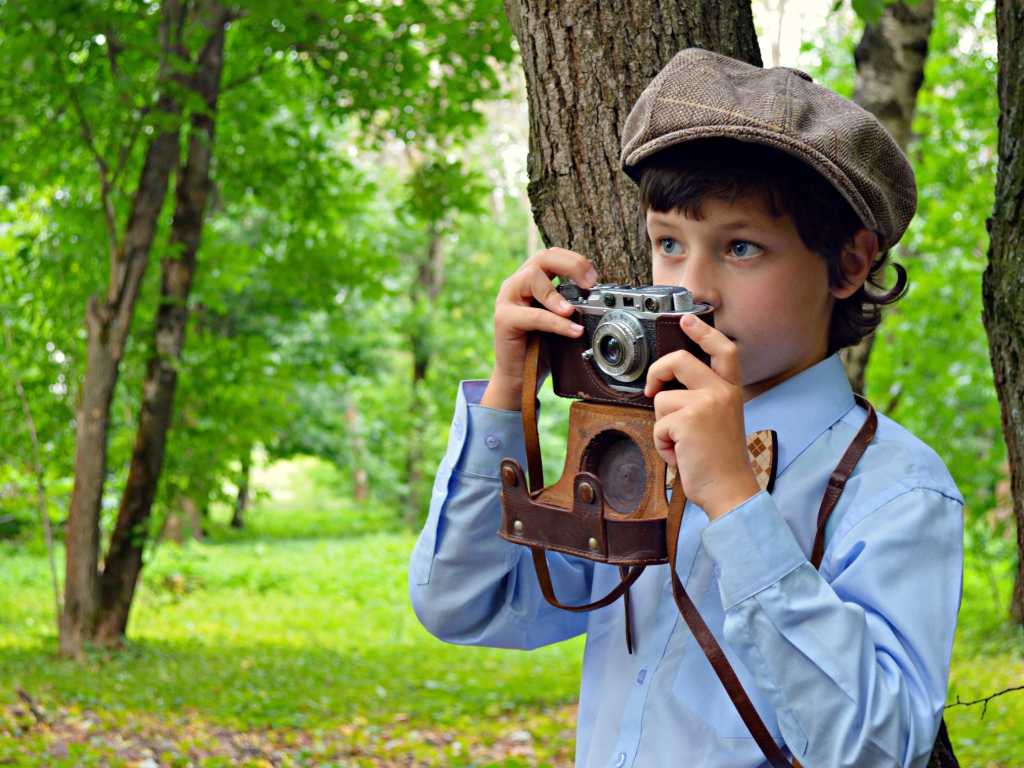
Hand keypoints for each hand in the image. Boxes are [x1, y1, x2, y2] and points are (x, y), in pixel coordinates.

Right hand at [480, 248, 598, 410]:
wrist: (518, 377)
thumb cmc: (540, 348)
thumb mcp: (558, 320)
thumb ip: (569, 304)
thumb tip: (598, 297)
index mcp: (530, 281)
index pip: (551, 255)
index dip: (574, 260)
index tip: (594, 278)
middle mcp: (515, 285)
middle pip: (542, 257)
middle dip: (571, 265)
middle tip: (590, 283)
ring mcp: (506, 300)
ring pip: (531, 277)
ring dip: (557, 293)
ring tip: (572, 311)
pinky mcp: (503, 320)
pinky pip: (533, 315)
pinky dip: (556, 322)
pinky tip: (572, 331)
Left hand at [644, 314, 760, 520]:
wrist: (730, 490)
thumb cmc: (720, 461)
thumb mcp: (720, 420)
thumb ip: (704, 399)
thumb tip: (669, 386)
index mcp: (731, 391)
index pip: (723, 350)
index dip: (704, 332)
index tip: (687, 320)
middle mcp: (721, 392)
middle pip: (680, 360)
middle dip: (657, 372)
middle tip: (652, 388)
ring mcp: (705, 404)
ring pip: (661, 399)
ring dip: (662, 426)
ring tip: (682, 443)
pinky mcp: (687, 421)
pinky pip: (657, 425)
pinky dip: (662, 444)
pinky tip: (681, 455)